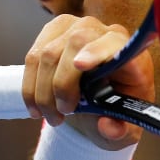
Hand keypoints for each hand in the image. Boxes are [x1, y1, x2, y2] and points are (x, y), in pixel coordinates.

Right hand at [23, 15, 153, 148]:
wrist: (98, 103)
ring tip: (51, 116)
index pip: (115, 42)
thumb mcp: (124, 130)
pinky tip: (36, 107)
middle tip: (63, 112)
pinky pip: (33, 56)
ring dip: (43, 90)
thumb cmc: (115, 111)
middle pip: (76, 43)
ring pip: (49, 52)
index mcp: (129, 53)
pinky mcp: (54, 32)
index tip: (80, 66)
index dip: (97, 50)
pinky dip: (30, 86)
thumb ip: (120, 131)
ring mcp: (76, 27)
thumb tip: (107, 126)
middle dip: (62, 83)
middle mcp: (103, 32)